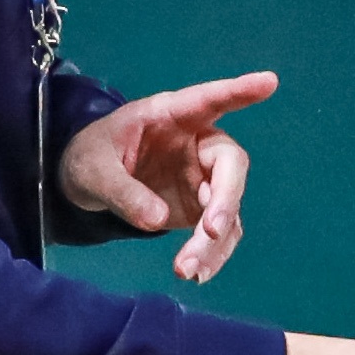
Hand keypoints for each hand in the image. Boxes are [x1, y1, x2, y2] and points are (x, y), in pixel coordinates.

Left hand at [61, 72, 277, 282]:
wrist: (85, 184)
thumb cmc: (89, 158)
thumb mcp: (93, 170)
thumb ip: (122, 191)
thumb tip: (157, 220)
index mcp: (171, 117)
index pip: (209, 100)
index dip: (239, 91)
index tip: (269, 81)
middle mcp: (196, 144)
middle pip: (229, 165)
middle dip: (225, 198)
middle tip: (209, 229)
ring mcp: (201, 177)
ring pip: (227, 206)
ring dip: (214, 240)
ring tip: (186, 269)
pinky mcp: (198, 207)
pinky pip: (218, 232)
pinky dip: (211, 254)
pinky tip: (195, 273)